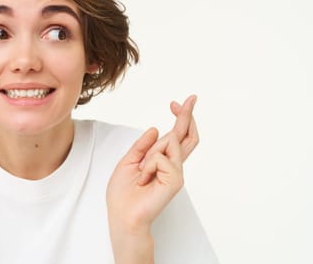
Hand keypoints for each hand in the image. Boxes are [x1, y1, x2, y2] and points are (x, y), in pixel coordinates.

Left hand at [106, 95, 197, 262]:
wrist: (122, 215)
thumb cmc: (123, 194)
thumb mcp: (128, 161)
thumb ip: (142, 146)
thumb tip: (156, 129)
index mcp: (161, 160)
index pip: (177, 135)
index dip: (180, 117)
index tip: (176, 103)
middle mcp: (172, 165)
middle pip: (188, 136)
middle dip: (187, 115)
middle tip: (191, 97)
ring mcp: (176, 173)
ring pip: (172, 143)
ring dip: (151, 152)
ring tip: (141, 173)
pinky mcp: (175, 181)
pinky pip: (162, 158)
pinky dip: (148, 164)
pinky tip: (144, 178)